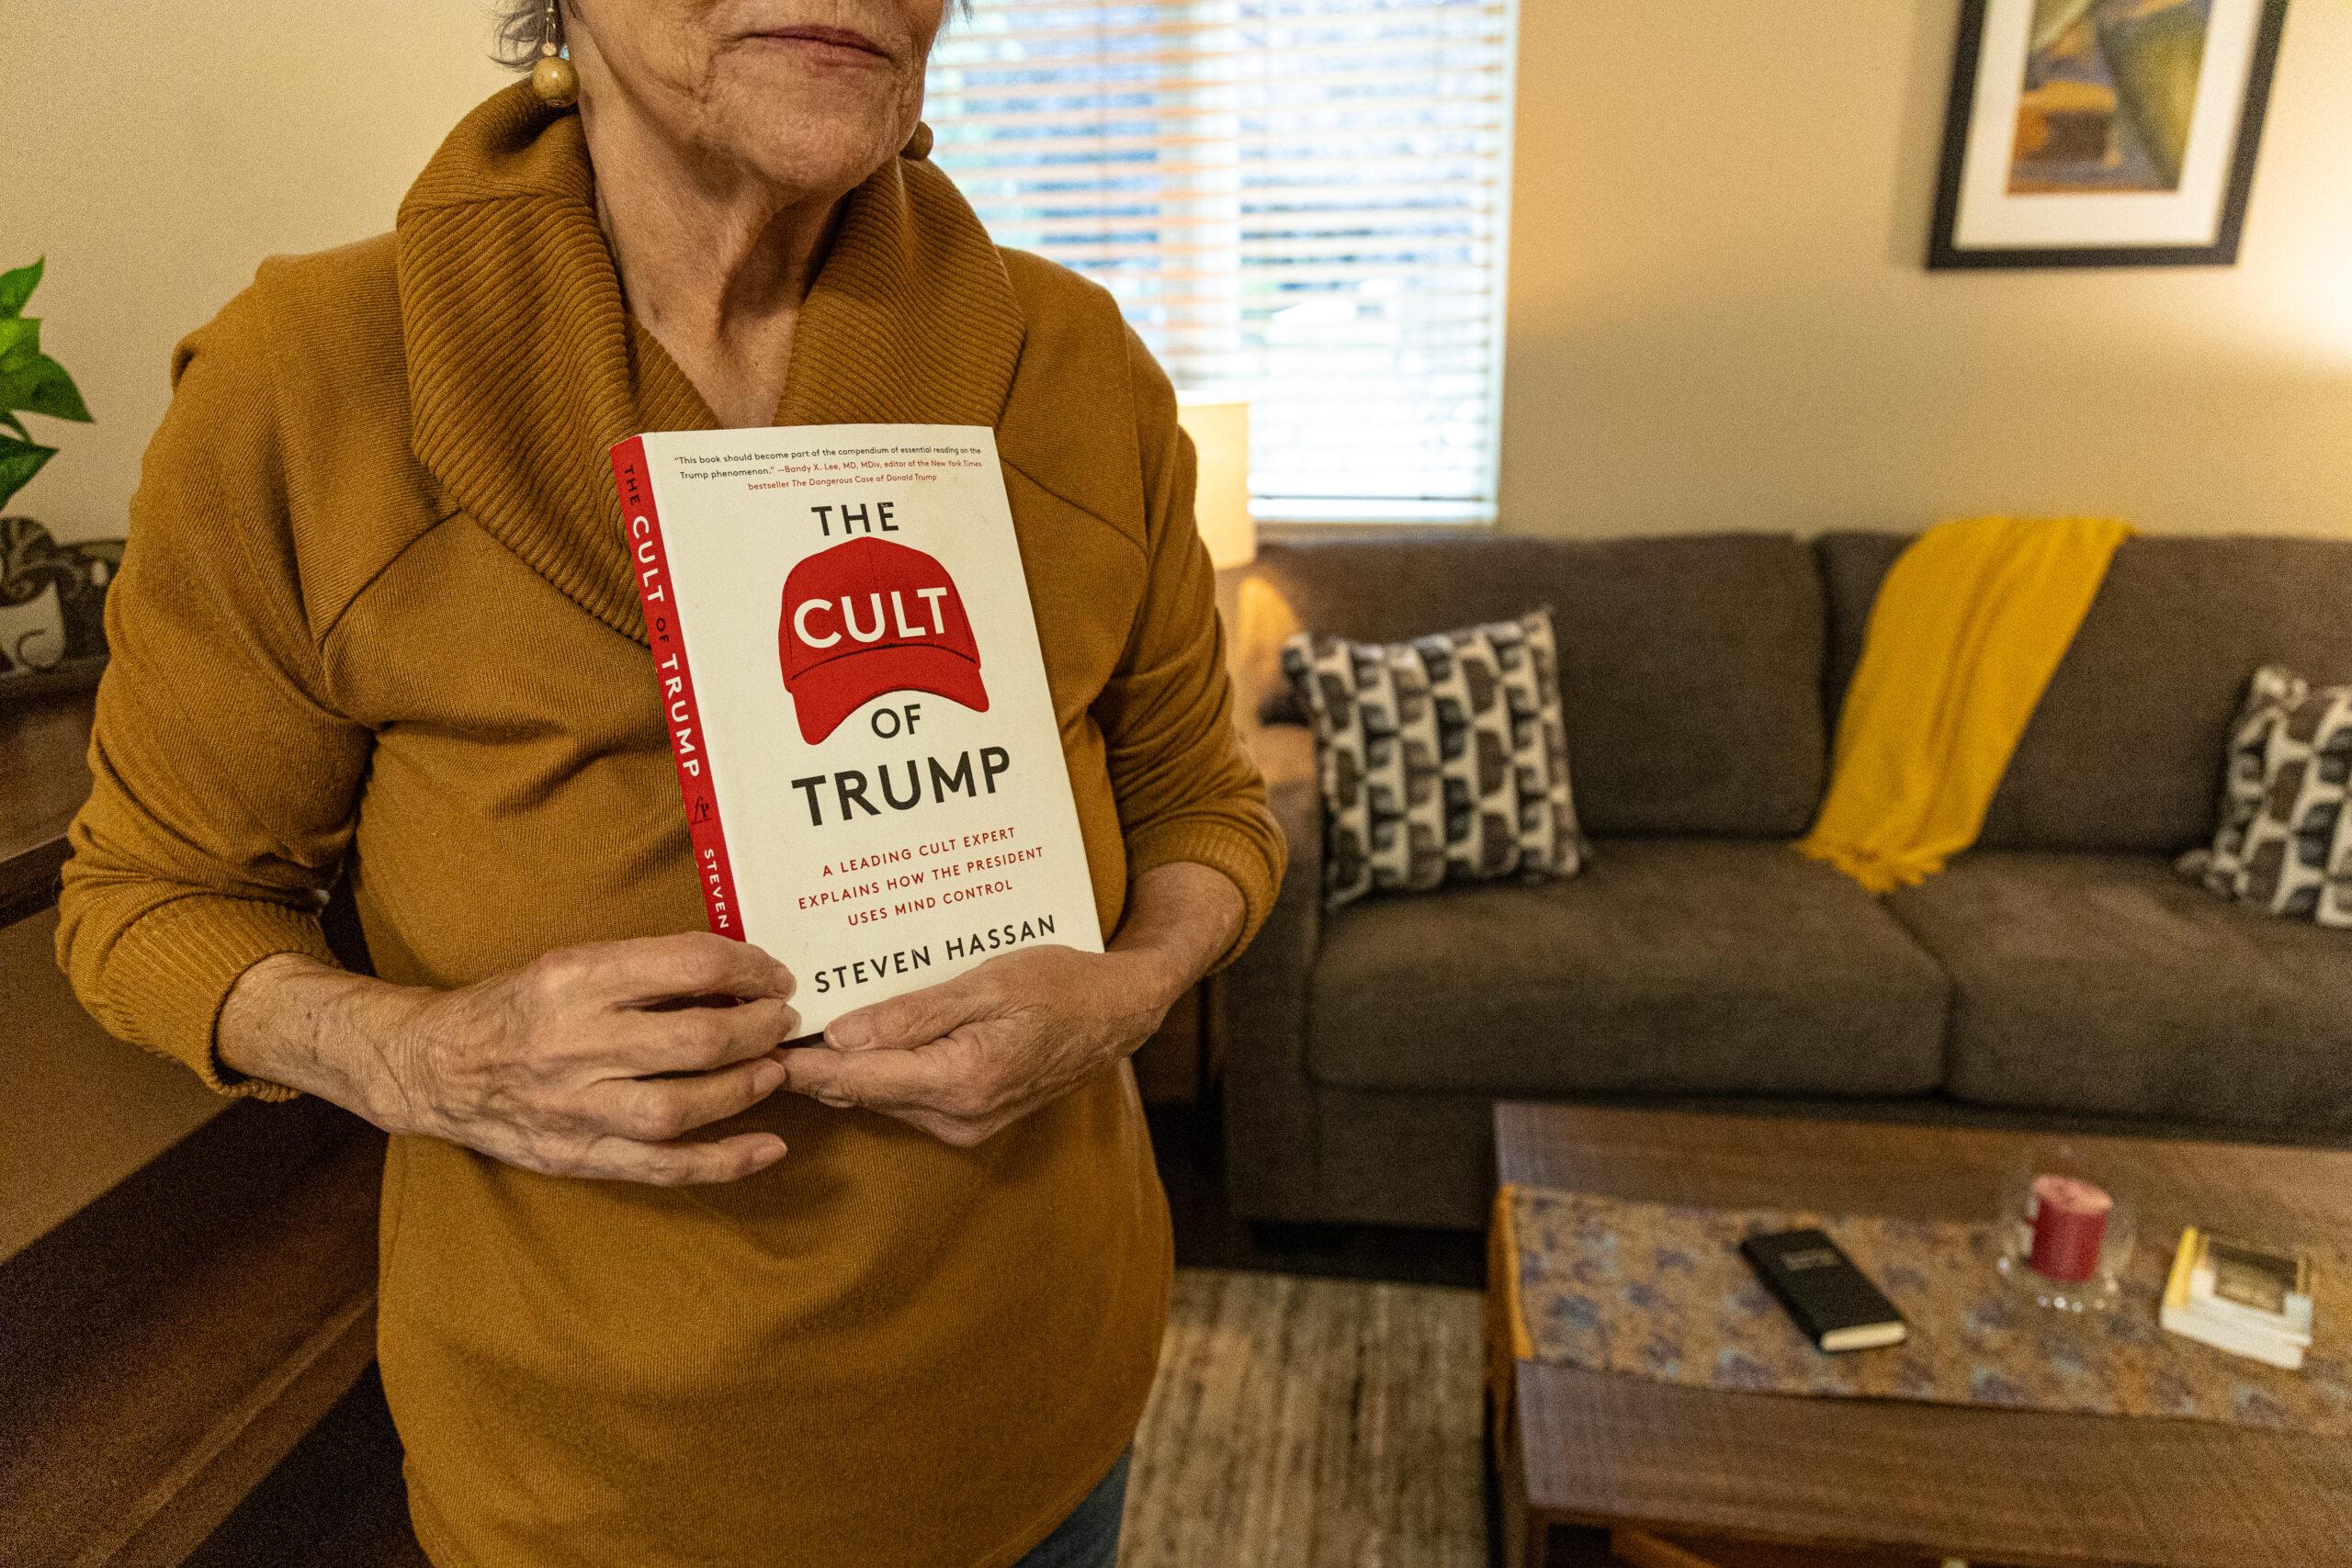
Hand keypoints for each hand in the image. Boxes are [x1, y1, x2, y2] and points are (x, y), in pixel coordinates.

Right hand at [221, 933, 800, 1185]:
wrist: (433, 1068)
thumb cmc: (515, 1007)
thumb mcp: (569, 963)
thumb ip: (643, 970)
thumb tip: (734, 975)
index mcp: (575, 978)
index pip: (687, 965)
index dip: (747, 969)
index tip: (772, 975)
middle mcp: (575, 1042)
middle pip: (695, 1040)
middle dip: (757, 1029)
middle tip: (782, 1020)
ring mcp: (575, 1106)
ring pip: (682, 1107)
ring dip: (745, 1088)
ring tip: (773, 1069)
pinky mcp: (577, 1156)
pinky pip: (663, 1167)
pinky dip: (724, 1161)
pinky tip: (769, 1146)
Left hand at [773, 861, 1243, 1146]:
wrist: (1119, 1013)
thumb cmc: (1061, 985)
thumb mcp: (987, 983)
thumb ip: (913, 1015)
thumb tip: (840, 1037)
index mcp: (962, 1081)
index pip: (856, 1078)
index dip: (799, 1063)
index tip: (754, 1045)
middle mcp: (959, 1117)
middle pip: (861, 1090)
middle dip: (815, 1061)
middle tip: (767, 1023)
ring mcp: (966, 1125)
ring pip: (880, 1095)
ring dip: (847, 1064)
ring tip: (806, 1022)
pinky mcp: (969, 1121)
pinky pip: (906, 1096)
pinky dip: (881, 1069)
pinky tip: (866, 1037)